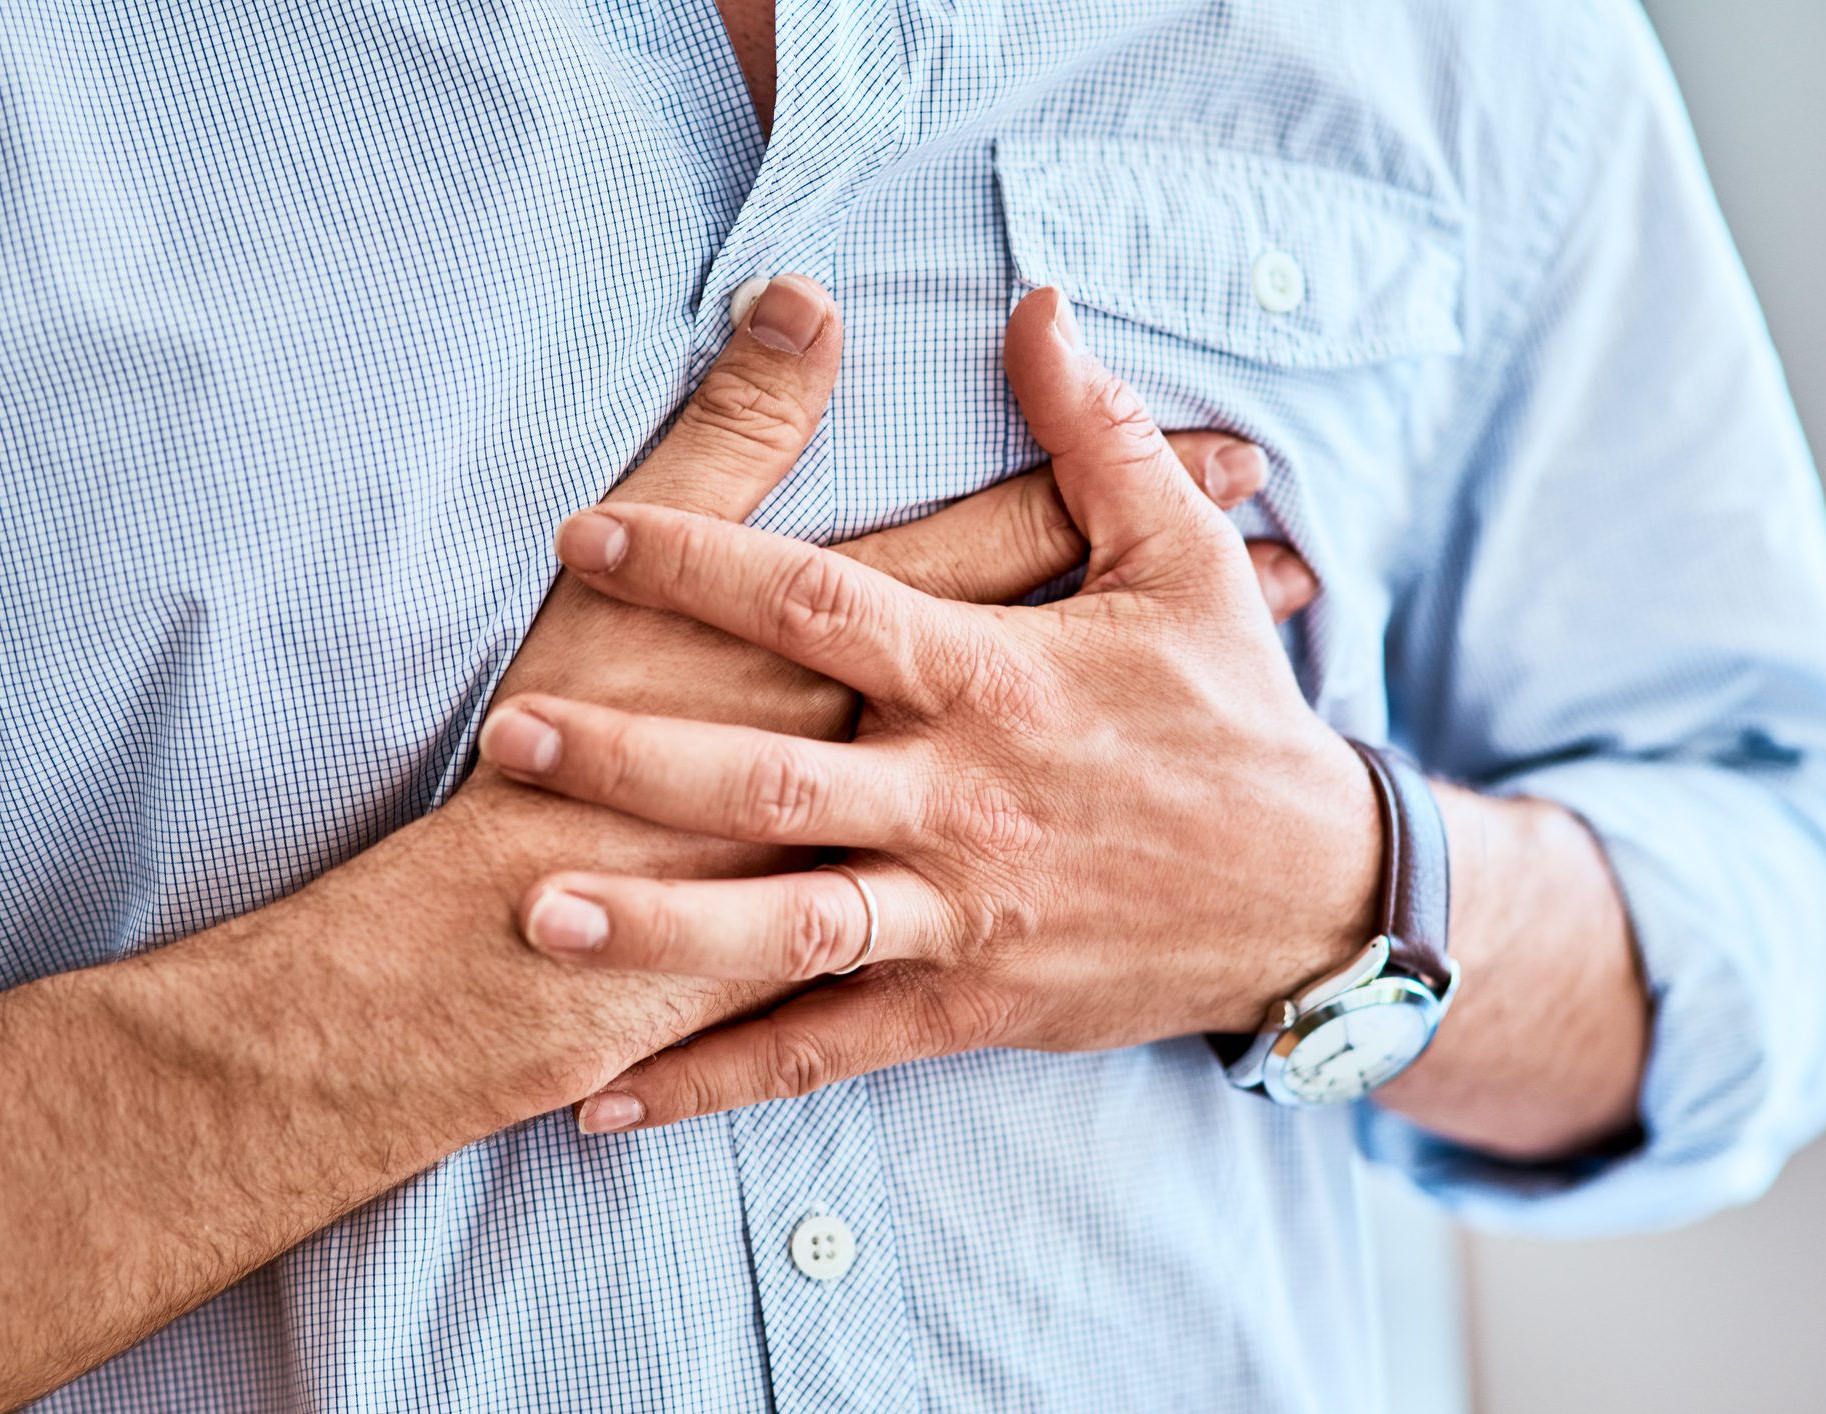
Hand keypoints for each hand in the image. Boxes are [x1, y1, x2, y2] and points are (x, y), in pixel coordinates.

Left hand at [479, 288, 1379, 1129]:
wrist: (1313, 895)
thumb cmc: (1235, 718)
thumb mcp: (1186, 561)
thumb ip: (1096, 436)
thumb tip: (1038, 304)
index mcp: (999, 676)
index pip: (826, 605)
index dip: (701, 564)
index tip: (590, 533)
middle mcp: (966, 797)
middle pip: (777, 774)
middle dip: (637, 754)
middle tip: (513, 730)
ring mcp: (963, 911)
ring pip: (792, 926)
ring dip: (661, 924)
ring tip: (536, 913)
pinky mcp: (968, 1003)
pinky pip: (828, 1047)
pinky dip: (720, 1077)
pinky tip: (611, 1099)